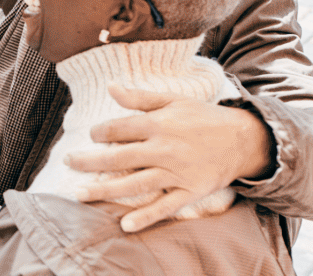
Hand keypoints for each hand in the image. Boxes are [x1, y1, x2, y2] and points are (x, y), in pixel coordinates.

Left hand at [67, 85, 273, 232]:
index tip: (92, 136)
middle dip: (89, 161)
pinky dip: (146, 217)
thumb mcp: (174, 100)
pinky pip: (165, 207)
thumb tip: (110, 86)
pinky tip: (124, 224)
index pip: (118, 129)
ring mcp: (177, 173)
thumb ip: (140, 97)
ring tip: (79, 194)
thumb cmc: (204, 118)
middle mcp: (165, 150)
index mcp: (159, 124)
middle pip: (119, 158)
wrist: (244, 140)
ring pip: (135, 184)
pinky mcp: (189, 192)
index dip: (100, 133)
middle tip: (68, 162)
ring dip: (105, 191)